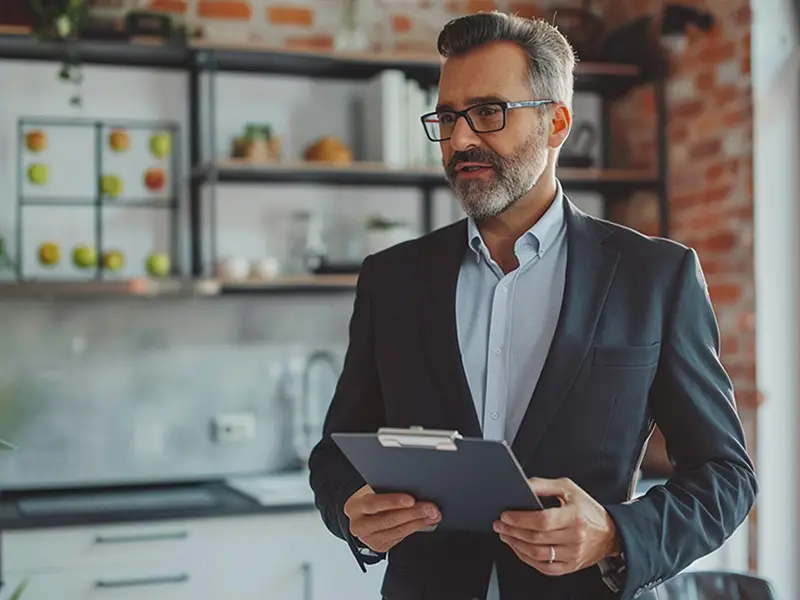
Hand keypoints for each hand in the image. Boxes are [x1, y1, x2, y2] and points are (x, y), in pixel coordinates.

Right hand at [344, 484, 440, 552]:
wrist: (362, 514)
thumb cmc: (370, 497)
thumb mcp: (372, 489)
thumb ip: (386, 489)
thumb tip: (413, 486)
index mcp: (355, 507)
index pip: (373, 504)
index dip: (393, 502)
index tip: (411, 499)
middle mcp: (359, 525)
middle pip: (388, 520)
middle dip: (412, 513)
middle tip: (429, 508)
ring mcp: (368, 538)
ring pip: (396, 531)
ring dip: (418, 522)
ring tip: (432, 515)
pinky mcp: (379, 546)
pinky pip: (400, 537)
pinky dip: (415, 528)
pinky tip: (426, 522)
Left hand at [493, 477, 620, 575]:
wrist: (610, 533)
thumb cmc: (587, 509)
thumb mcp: (569, 489)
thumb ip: (544, 485)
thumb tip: (523, 485)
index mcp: (575, 516)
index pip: (542, 520)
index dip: (520, 518)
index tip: (506, 515)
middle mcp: (575, 537)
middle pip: (536, 537)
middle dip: (512, 530)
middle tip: (499, 524)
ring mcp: (573, 554)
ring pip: (537, 554)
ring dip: (516, 545)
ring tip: (506, 535)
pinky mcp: (570, 566)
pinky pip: (544, 567)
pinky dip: (527, 559)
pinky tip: (518, 548)